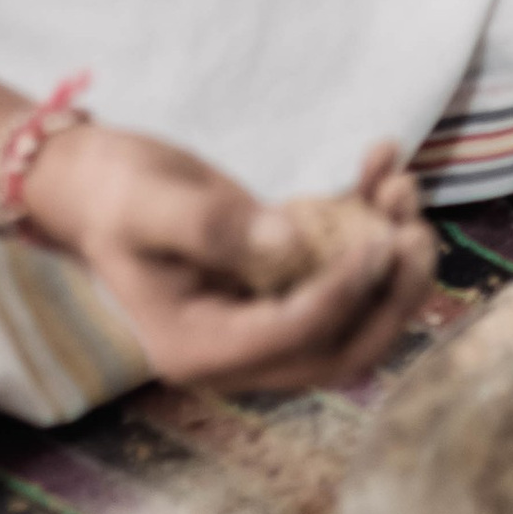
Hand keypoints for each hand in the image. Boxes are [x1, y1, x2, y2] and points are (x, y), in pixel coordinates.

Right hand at [22, 125, 433, 391]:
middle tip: (416, 234)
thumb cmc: (113, 192)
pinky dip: (370, 219)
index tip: (378, 240)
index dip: (344, 296)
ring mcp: (265, 316)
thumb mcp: (147, 203)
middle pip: (340, 352)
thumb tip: (291, 241)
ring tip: (403, 187)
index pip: (293, 341)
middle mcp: (239, 349)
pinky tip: (380, 161)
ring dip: (393, 259)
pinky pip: (342, 268)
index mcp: (200, 348)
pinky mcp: (283, 279)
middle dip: (390, 297)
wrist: (96, 183)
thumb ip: (212, 226)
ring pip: (355, 315)